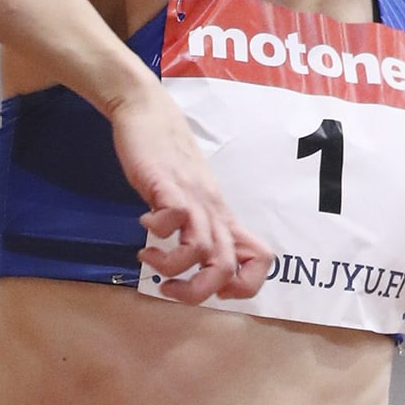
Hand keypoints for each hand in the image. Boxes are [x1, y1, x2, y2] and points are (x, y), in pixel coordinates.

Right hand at [109, 96, 271, 303]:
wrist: (149, 112)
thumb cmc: (170, 159)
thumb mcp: (192, 197)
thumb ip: (198, 226)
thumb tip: (197, 264)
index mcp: (223, 216)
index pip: (261, 259)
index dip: (242, 286)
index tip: (210, 288)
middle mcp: (213, 209)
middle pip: (226, 268)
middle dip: (197, 292)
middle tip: (169, 288)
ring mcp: (191, 196)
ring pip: (201, 249)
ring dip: (170, 266)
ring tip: (148, 256)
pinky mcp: (166, 182)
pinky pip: (172, 216)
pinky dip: (155, 230)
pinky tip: (143, 221)